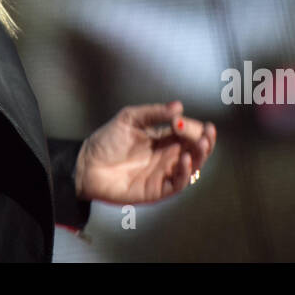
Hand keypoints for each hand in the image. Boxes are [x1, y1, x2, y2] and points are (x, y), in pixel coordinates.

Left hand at [73, 101, 214, 204]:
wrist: (87, 164)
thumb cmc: (106, 141)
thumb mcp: (130, 118)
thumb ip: (154, 113)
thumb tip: (178, 106)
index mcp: (163, 138)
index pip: (187, 133)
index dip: (191, 127)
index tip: (182, 120)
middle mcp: (167, 156)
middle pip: (195, 150)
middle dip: (205, 141)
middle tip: (207, 132)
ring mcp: (164, 173)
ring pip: (192, 166)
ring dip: (200, 155)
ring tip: (201, 143)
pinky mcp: (158, 189)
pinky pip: (178, 183)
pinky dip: (185, 172)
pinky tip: (185, 159)